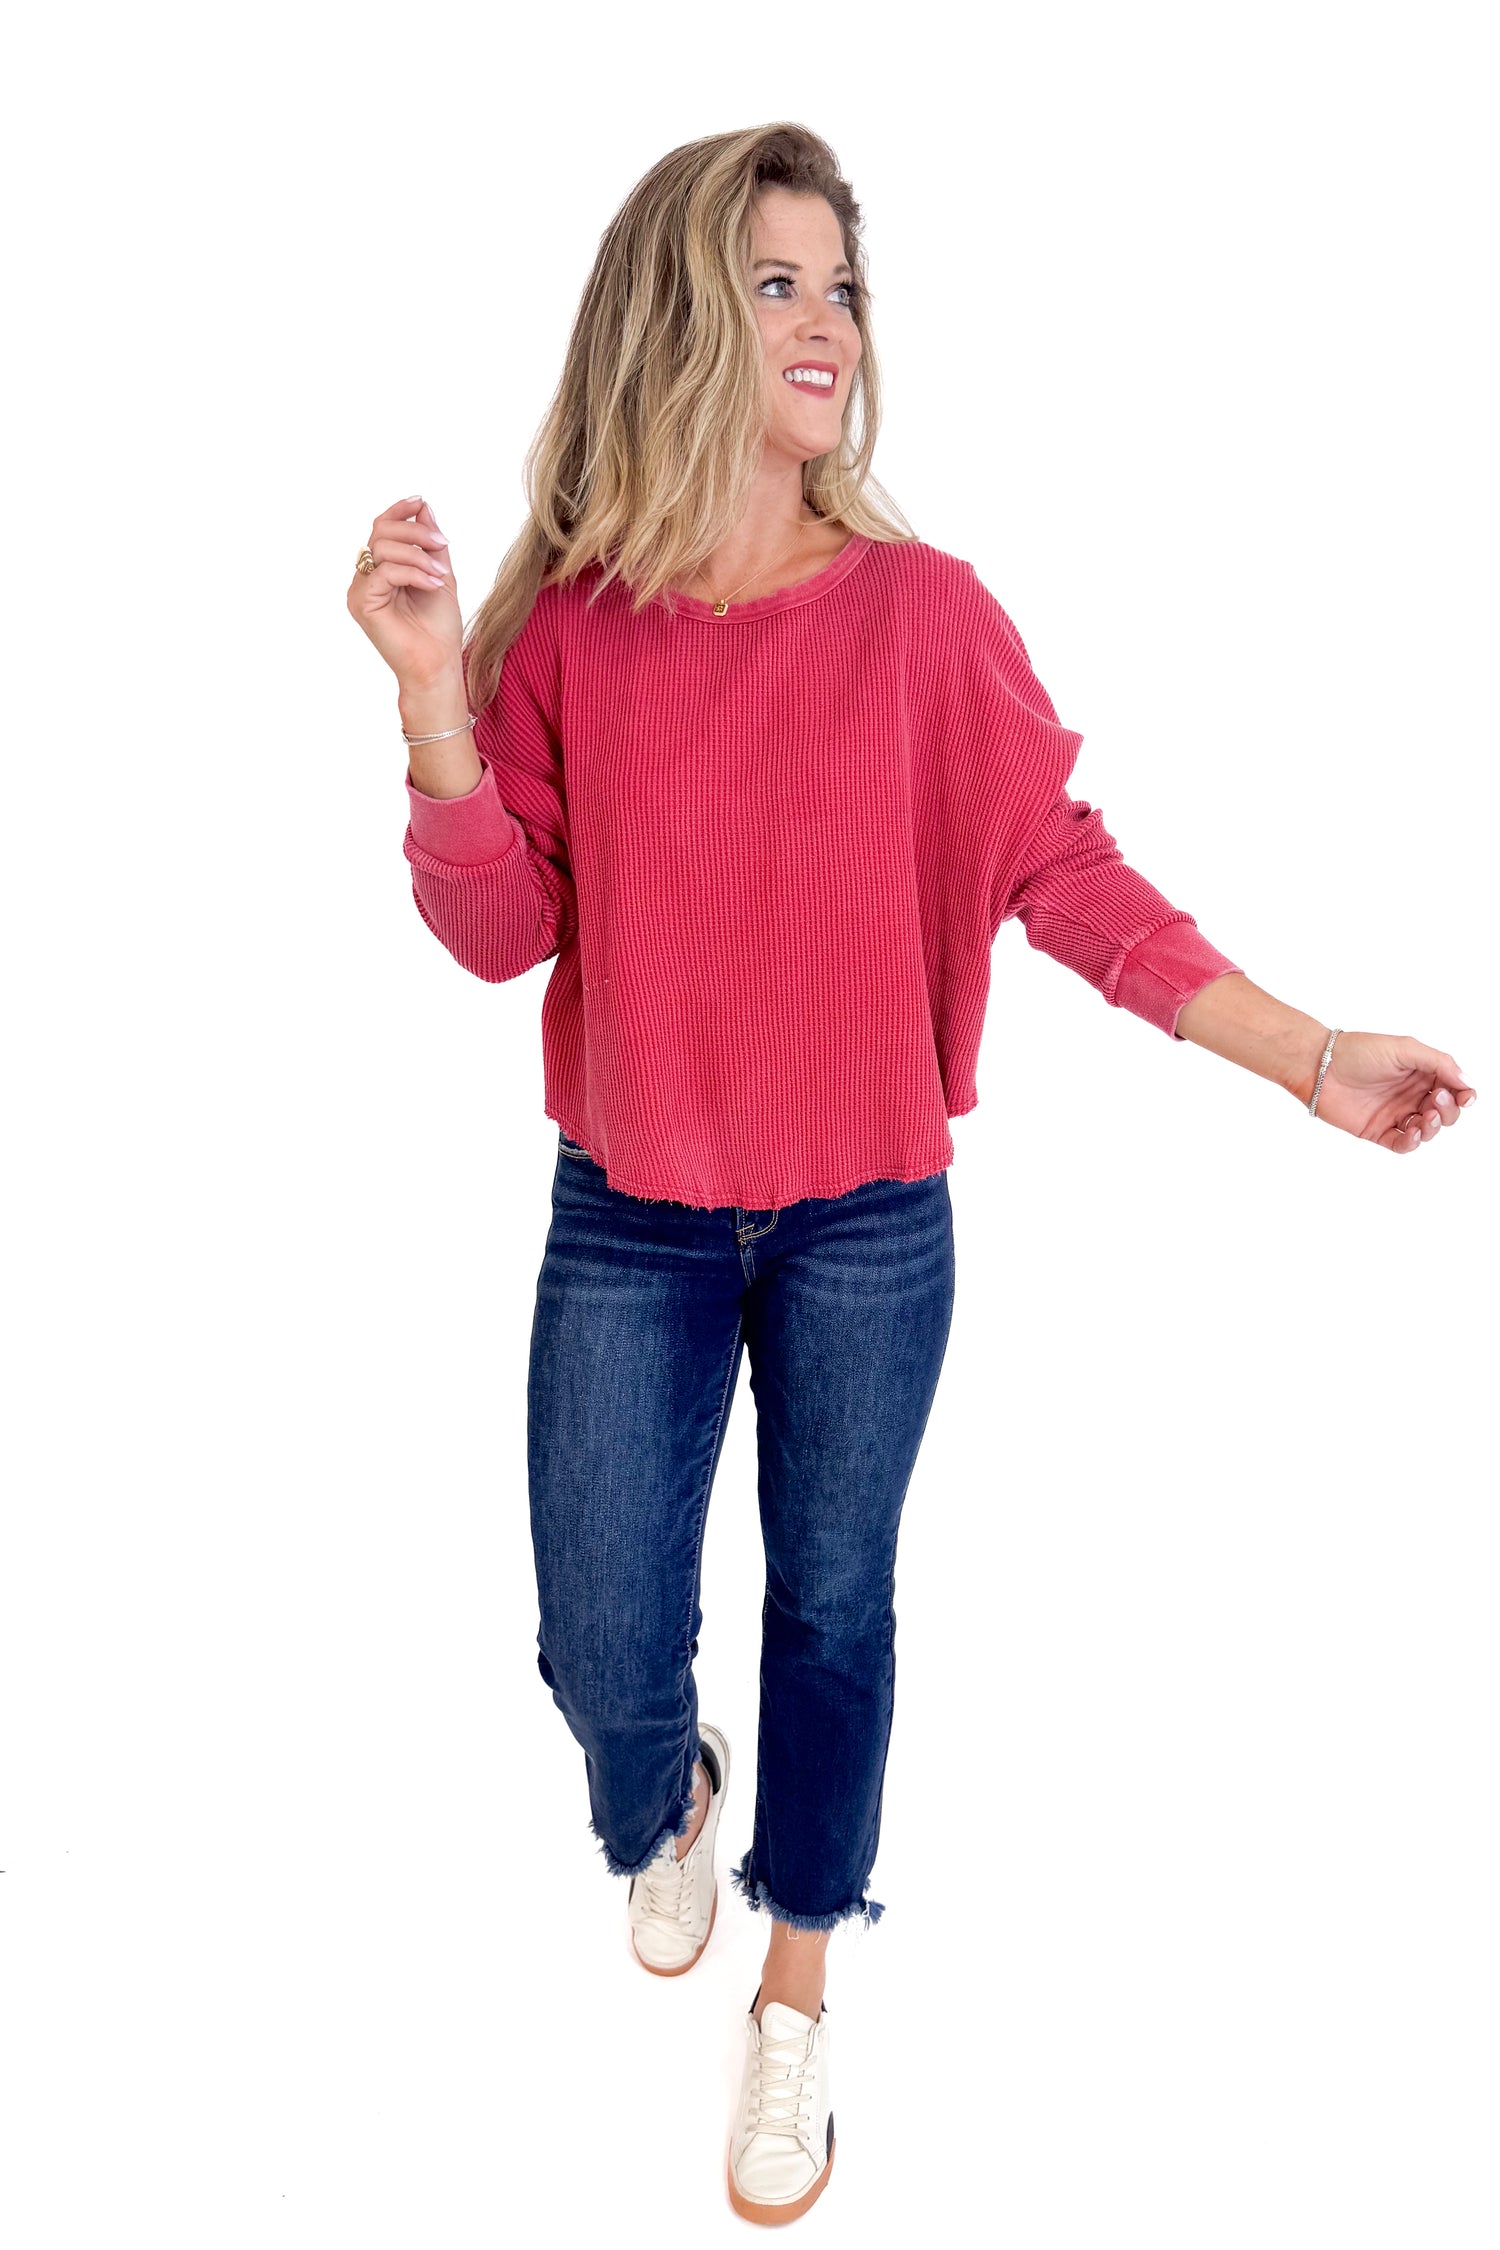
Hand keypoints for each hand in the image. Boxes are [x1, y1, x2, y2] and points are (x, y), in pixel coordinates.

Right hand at [346, 494, 460, 686]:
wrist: (438, 665)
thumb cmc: (439, 628)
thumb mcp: (440, 574)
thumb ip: (430, 544)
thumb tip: (423, 507)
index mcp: (381, 571)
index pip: (381, 529)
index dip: (398, 511)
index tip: (419, 501)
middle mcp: (365, 579)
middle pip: (380, 532)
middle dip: (414, 532)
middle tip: (441, 544)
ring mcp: (360, 591)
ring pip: (382, 548)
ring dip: (417, 554)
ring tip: (440, 573)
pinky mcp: (361, 604)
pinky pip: (385, 572)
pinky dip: (412, 572)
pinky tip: (433, 584)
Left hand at [1310, 1030, 1477, 1153]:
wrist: (1320, 1066)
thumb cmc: (1359, 1051)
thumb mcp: (1405, 1048)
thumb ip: (1438, 1063)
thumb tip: (1466, 1082)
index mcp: (1420, 1073)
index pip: (1452, 1088)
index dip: (1463, 1095)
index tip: (1466, 1097)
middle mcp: (1410, 1094)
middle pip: (1444, 1112)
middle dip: (1448, 1109)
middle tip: (1435, 1099)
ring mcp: (1395, 1113)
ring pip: (1427, 1130)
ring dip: (1433, 1127)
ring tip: (1426, 1116)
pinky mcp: (1378, 1130)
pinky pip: (1402, 1144)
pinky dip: (1412, 1142)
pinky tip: (1412, 1132)